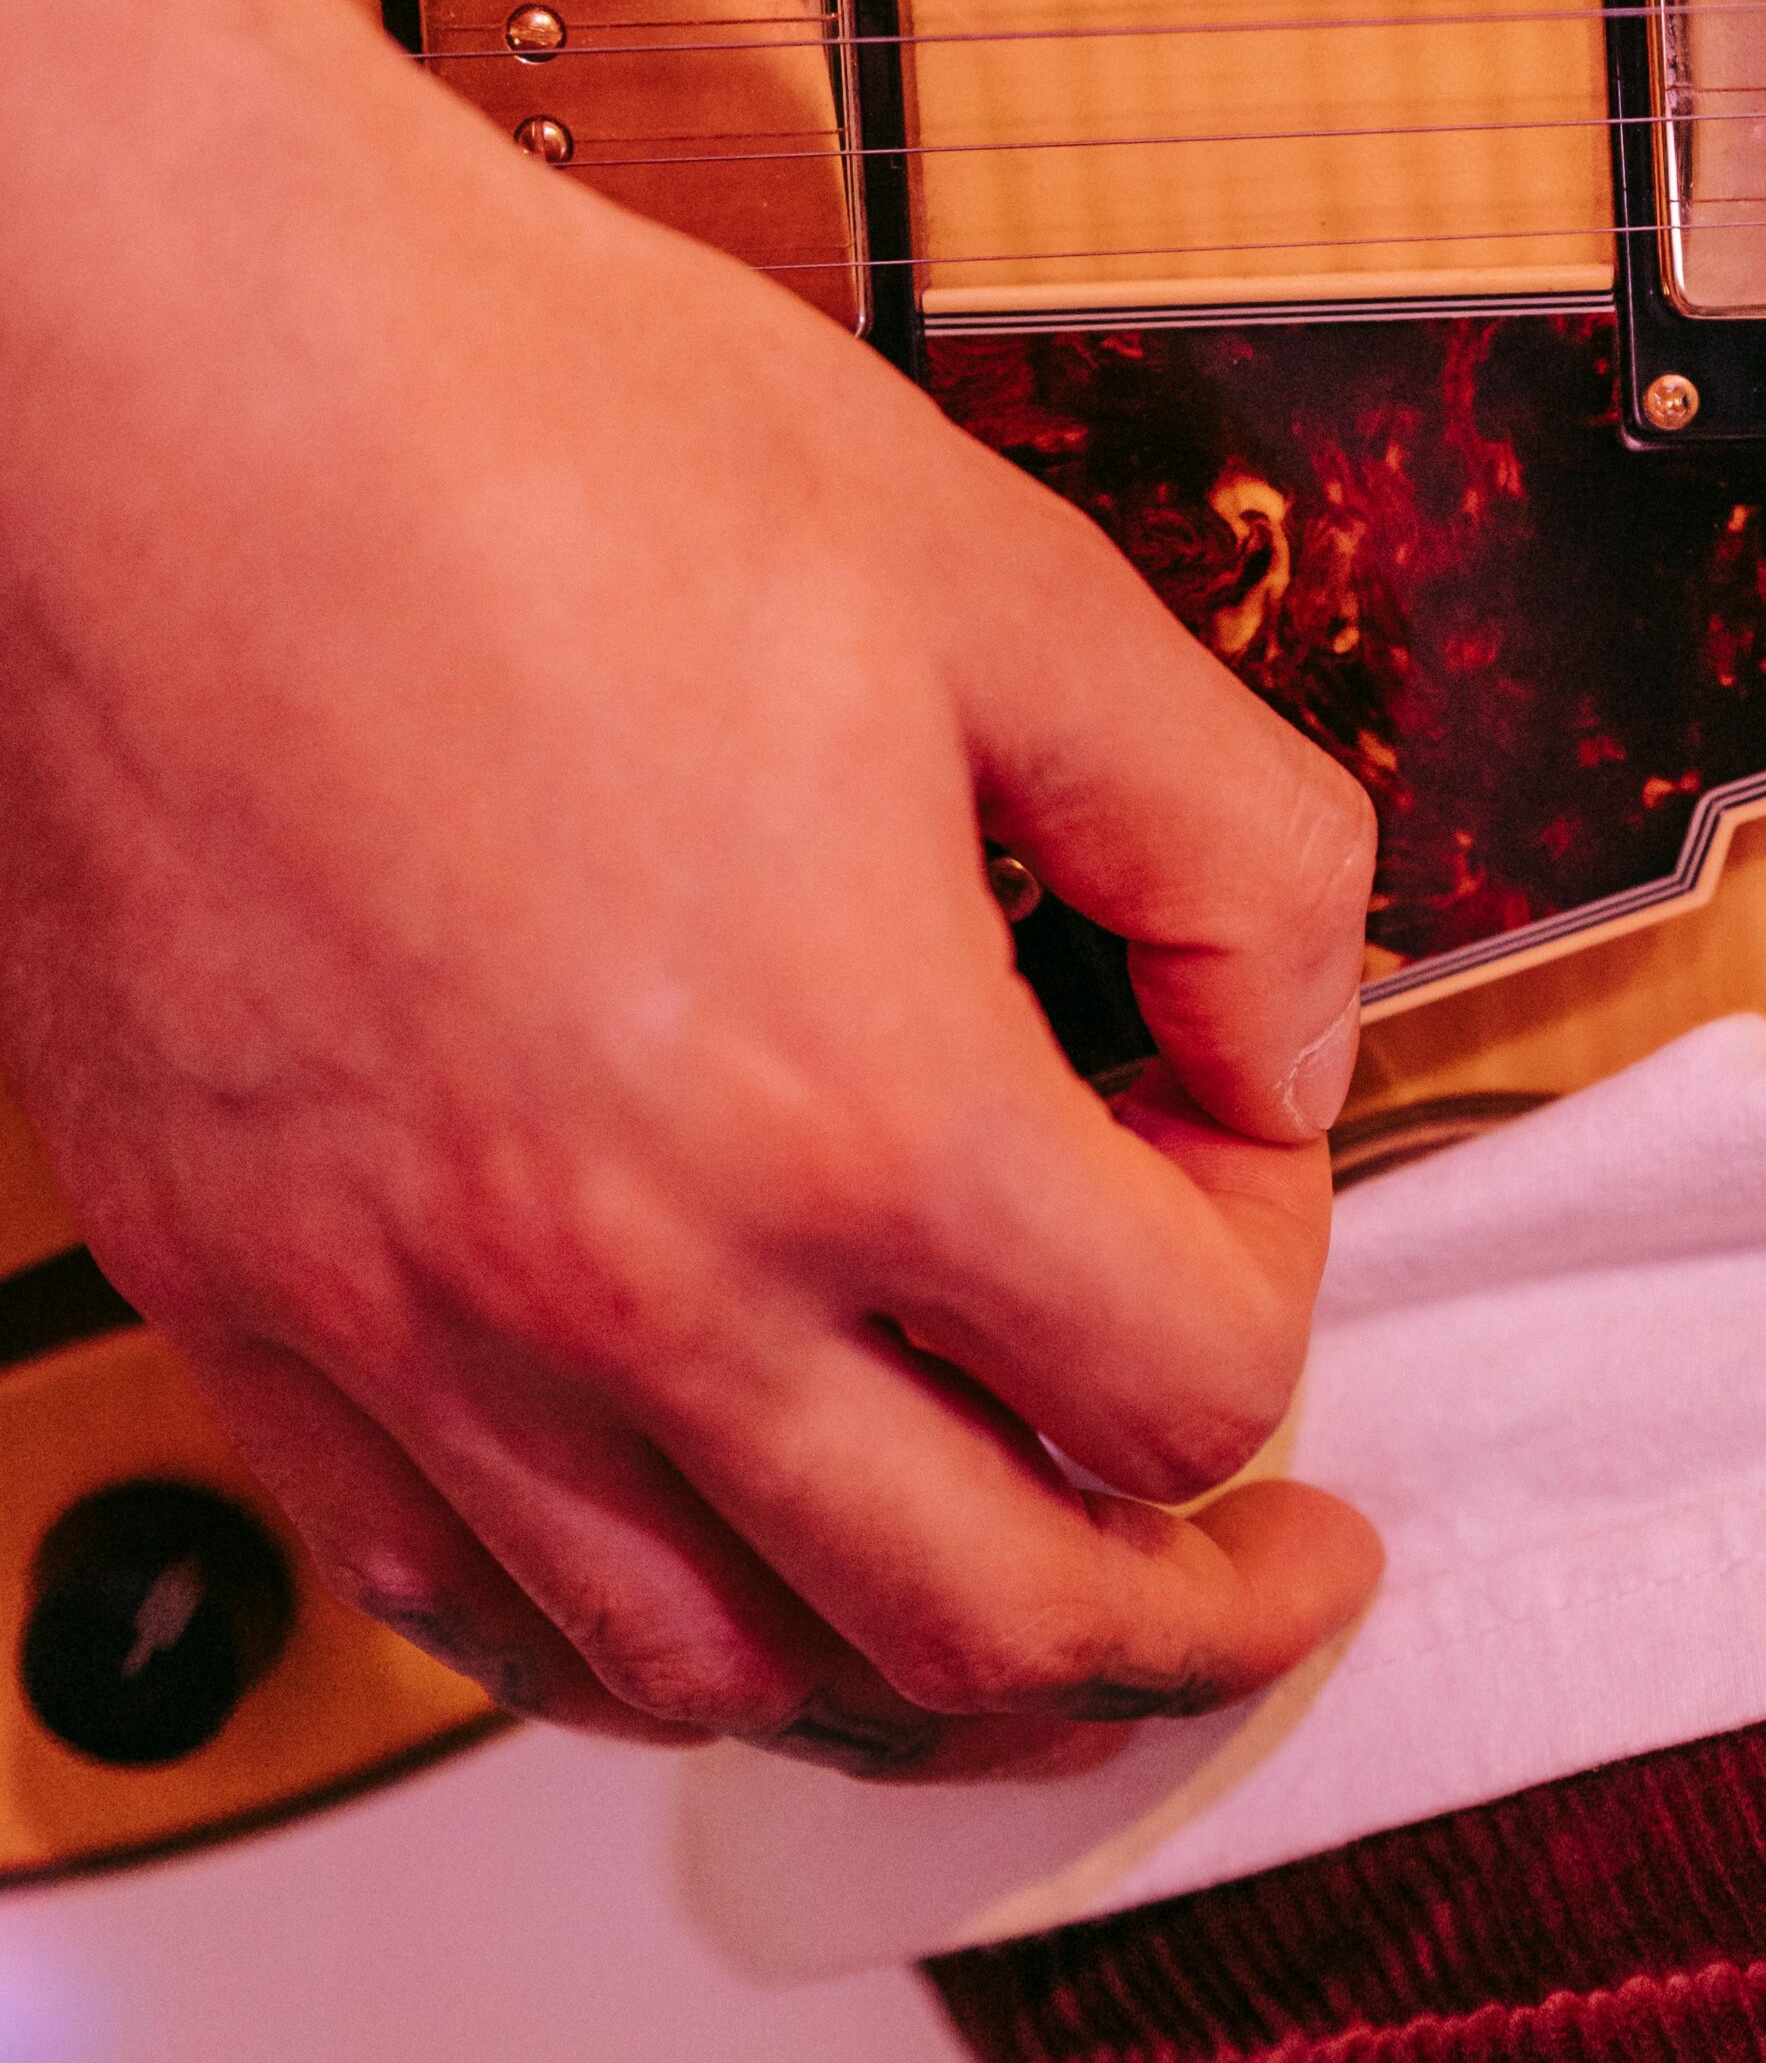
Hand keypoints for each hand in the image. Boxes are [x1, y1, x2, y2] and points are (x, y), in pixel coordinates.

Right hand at [0, 0, 1381, 1769]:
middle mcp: (623, 1281)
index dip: (1276, 1264)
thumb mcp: (1007, 587)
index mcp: (852, 1107)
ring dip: (906, 1659)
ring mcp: (407, 1324)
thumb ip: (1226, 847)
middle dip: (1182, 1607)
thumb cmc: (543, 440)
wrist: (178, 389)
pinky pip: (448, 1606)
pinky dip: (621, 1630)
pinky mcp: (244, 1304)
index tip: (1231, 1141)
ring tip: (998, 1573)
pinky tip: (701, 1547)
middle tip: (1265, 1567)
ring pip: (710, 1672)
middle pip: (982, 1623)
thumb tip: (1288, 1038)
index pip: (1180, 1380)